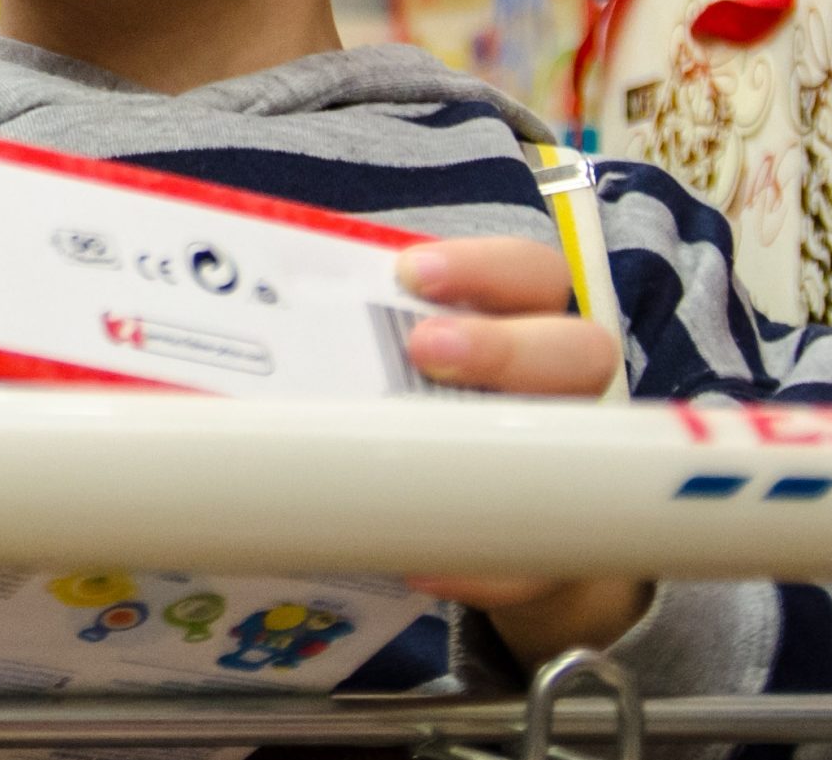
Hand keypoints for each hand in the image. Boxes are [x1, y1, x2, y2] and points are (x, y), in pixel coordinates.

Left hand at [396, 237, 653, 662]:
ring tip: (427, 455)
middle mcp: (567, 389)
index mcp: (527, 324)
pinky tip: (426, 559)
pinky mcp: (565, 551)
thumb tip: (247, 355)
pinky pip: (541, 559)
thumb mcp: (395, 369)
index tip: (412, 274)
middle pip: (578, 350)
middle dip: (503, 346)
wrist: (479, 532)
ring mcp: (580, 469)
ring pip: (584, 449)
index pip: (532, 274)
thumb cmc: (427, 415)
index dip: (484, 268)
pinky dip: (484, 565)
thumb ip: (355, 347)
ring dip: (509, 448)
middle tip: (426, 350)